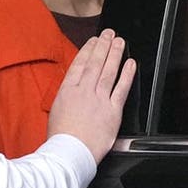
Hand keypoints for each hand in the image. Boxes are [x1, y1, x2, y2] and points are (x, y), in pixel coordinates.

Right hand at [47, 29, 135, 164]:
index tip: (93, 41)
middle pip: (95, 63)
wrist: (70, 152)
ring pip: (108, 71)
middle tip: (109, 34)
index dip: (88, 50)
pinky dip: (127, 74)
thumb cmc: (61, 138)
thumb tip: (73, 90)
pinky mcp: (112, 111)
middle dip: (103, 46)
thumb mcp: (56, 111)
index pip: (79, 64)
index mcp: (67, 91)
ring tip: (120, 42)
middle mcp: (83, 91)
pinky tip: (131, 64)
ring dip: (115, 54)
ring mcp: (99, 100)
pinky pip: (121, 88)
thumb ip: (67, 97)